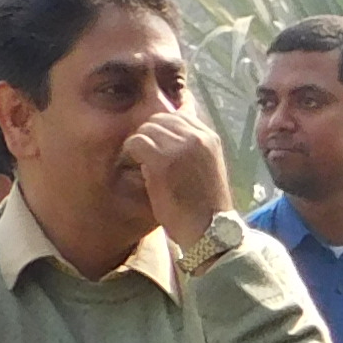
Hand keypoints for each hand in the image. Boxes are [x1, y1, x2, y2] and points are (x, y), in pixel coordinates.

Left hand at [123, 107, 234, 247]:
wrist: (210, 230)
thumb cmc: (206, 204)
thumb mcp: (207, 166)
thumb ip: (194, 146)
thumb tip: (174, 128)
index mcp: (210, 138)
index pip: (180, 113)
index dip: (164, 127)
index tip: (158, 142)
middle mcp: (198, 136)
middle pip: (159, 118)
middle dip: (150, 136)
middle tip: (148, 158)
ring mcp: (181, 146)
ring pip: (145, 128)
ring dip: (140, 146)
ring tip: (143, 166)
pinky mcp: (163, 160)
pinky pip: (135, 142)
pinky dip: (131, 155)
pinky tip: (139, 170)